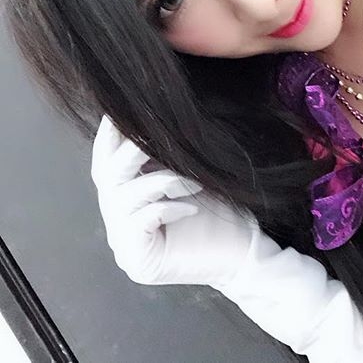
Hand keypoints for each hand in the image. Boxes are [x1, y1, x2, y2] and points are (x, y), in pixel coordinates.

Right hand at [91, 115, 252, 286]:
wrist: (245, 254)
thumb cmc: (223, 212)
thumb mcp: (190, 174)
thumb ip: (162, 156)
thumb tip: (146, 117)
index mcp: (128, 200)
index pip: (105, 165)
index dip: (109, 138)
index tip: (117, 112)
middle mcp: (119, 222)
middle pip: (106, 178)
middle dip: (130, 152)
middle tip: (154, 137)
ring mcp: (125, 244)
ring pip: (122, 198)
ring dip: (160, 181)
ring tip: (193, 182)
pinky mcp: (139, 261)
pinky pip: (139, 222)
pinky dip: (166, 207)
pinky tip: (192, 207)